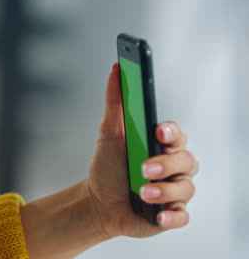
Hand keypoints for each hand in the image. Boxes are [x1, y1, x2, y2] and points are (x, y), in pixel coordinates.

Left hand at [20, 63, 198, 258]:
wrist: (98, 201)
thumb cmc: (108, 166)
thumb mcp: (108, 132)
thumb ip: (115, 101)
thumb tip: (117, 68)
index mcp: (160, 144)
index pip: (176, 134)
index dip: (171, 132)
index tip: (158, 131)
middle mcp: (171, 166)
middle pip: (186, 160)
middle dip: (165, 164)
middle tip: (144, 167)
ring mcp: (173, 190)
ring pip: (184, 188)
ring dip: (164, 191)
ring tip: (142, 192)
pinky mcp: (170, 213)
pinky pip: (182, 215)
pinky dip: (171, 215)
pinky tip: (157, 215)